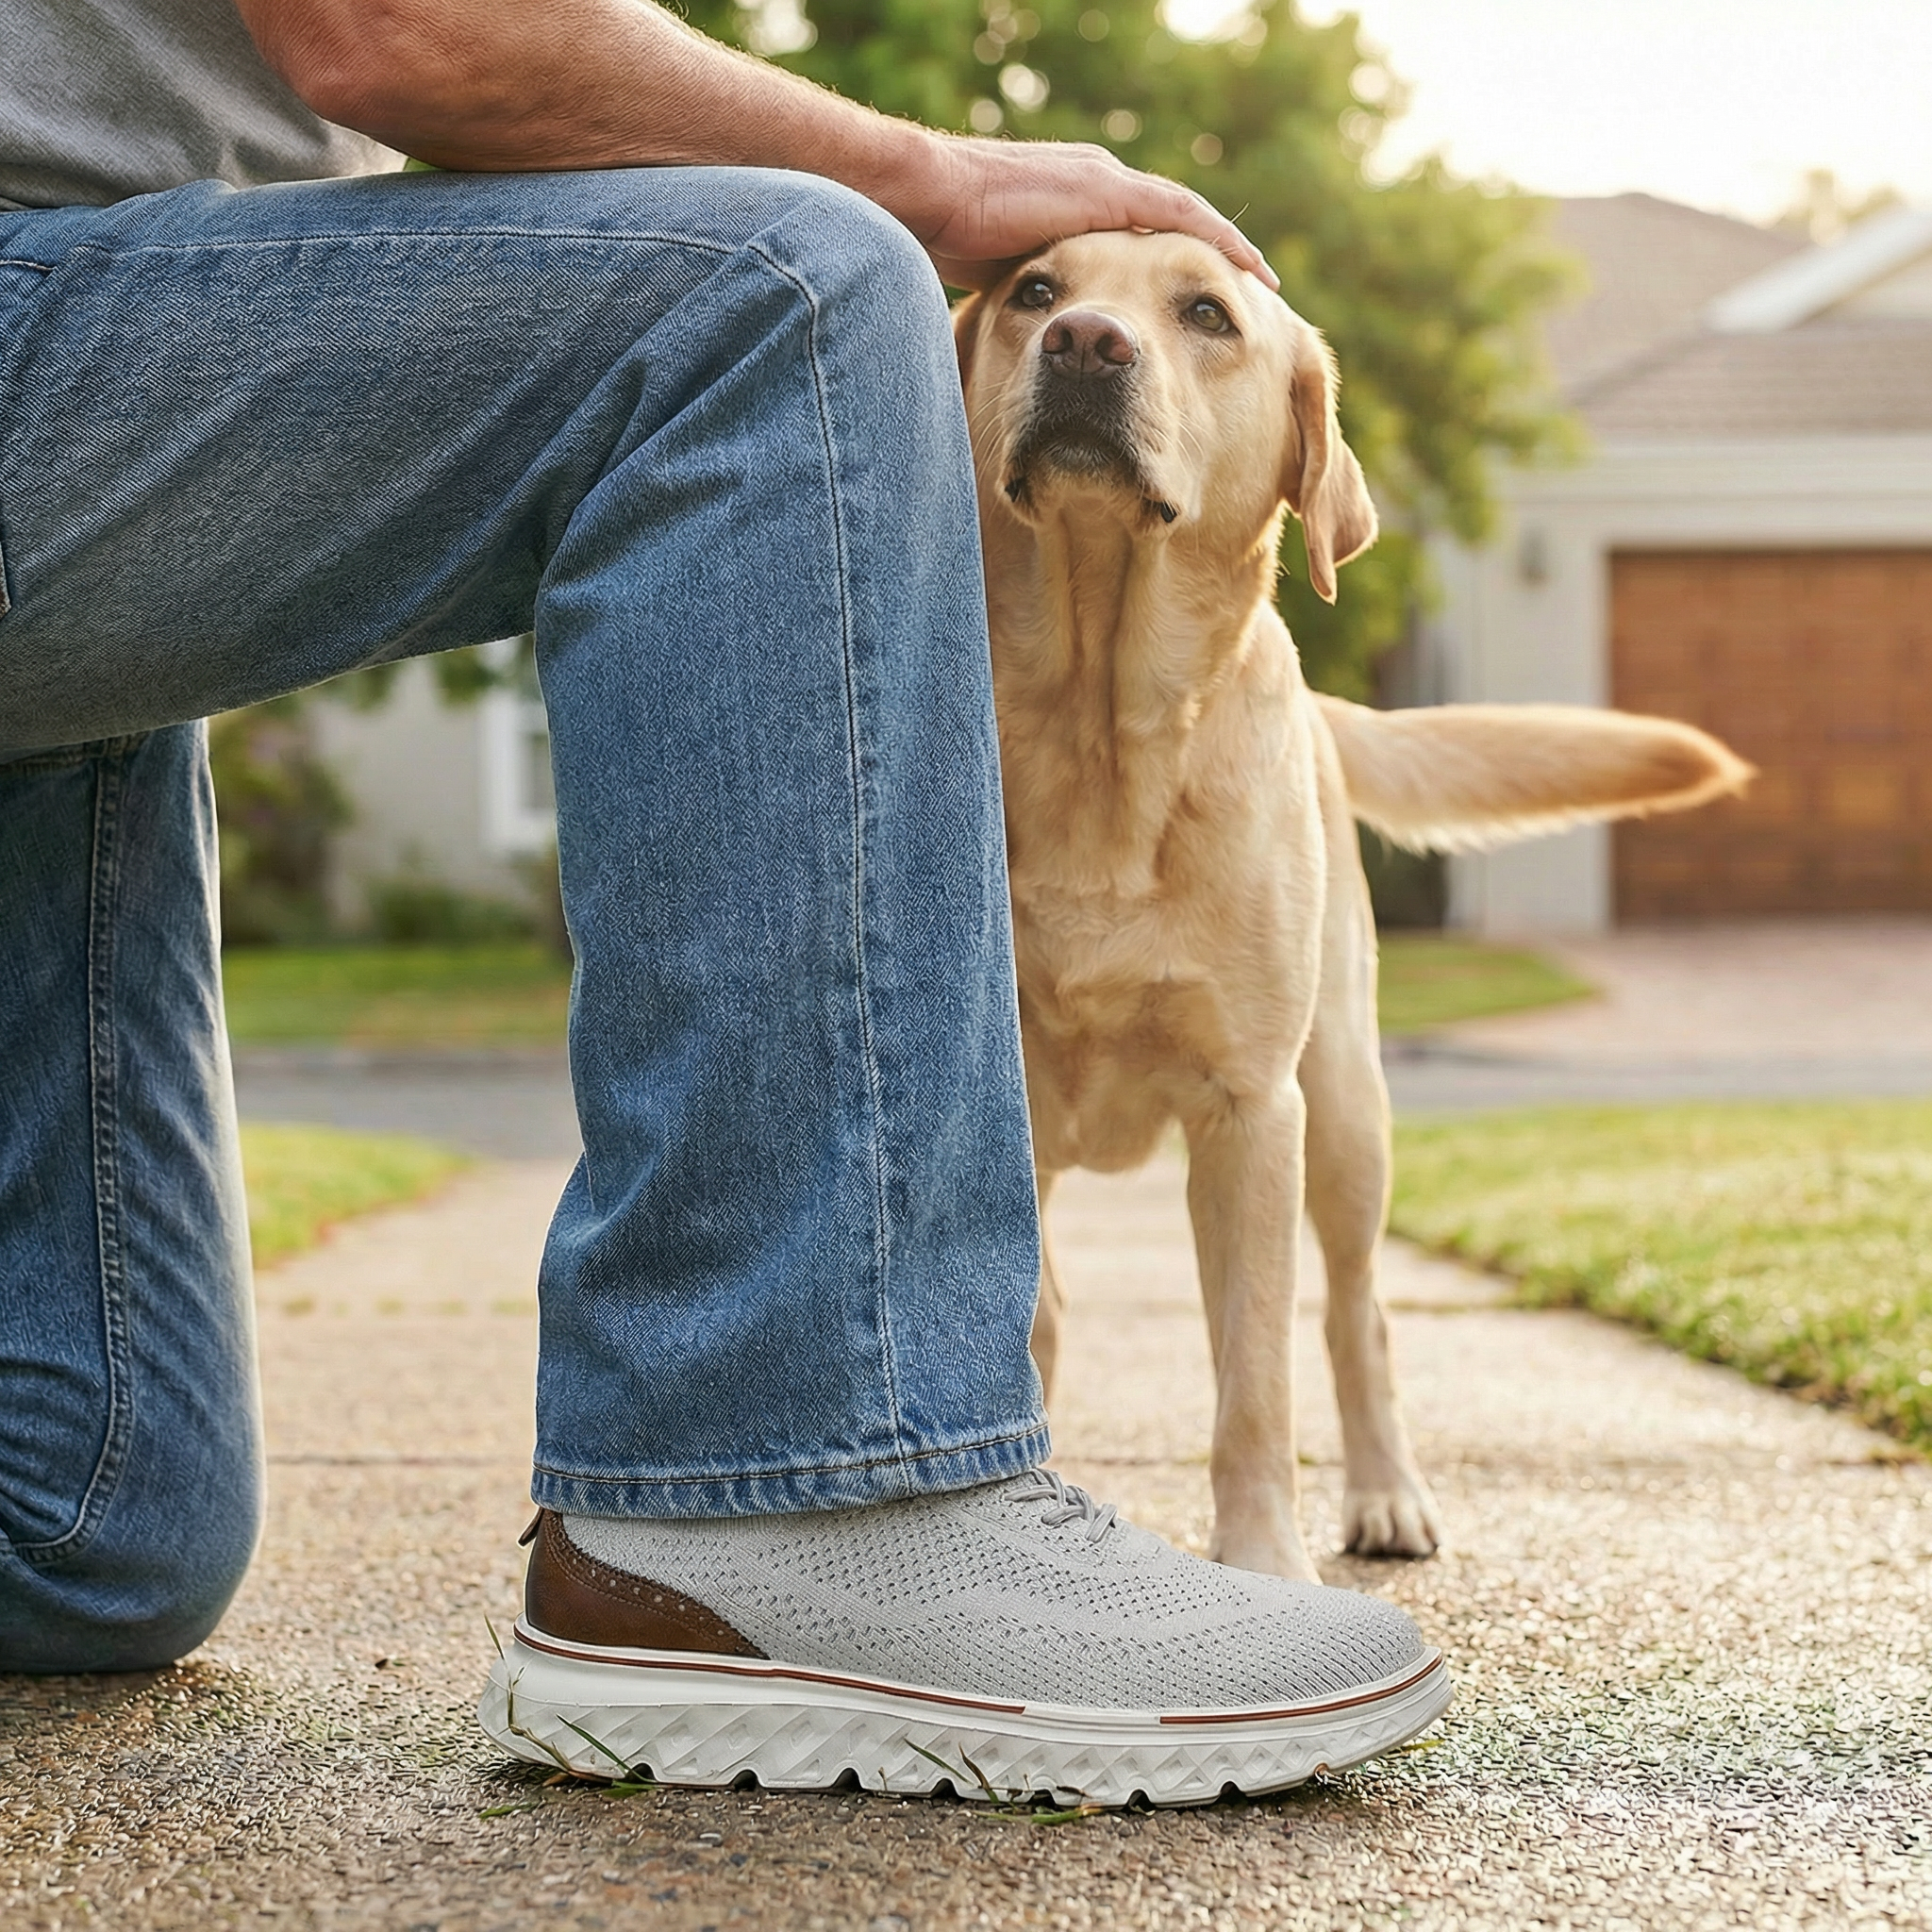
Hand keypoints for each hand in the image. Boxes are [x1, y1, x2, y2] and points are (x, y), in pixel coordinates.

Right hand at [891, 133, 1278, 292]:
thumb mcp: (1002, 272)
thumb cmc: (944, 239)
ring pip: (1188, 218)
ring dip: (1227, 252)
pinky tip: (1250, 276)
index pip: (1141, 231)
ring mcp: (1107, 183)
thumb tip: (1039, 340)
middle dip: (1210, 259)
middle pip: (1173, 223)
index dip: (1174, 265)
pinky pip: (1184, 220)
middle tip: (1250, 293)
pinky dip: (1220, 246)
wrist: (926, 199)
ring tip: (1263, 286)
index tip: (1197, 300)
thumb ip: (1032, 290)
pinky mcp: (1109, 194)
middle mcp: (1100, 182)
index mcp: (1076, 199)